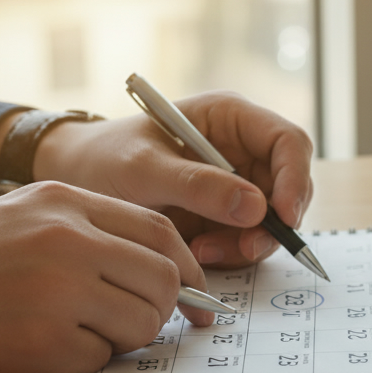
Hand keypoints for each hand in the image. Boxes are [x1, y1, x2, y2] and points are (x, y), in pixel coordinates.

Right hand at [0, 182, 212, 372]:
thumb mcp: (18, 218)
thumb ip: (87, 233)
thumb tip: (158, 269)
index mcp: (64, 201)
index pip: (160, 231)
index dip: (188, 269)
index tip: (196, 296)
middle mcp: (67, 237)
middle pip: (163, 280)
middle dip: (157, 311)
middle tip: (130, 325)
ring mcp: (56, 288)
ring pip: (141, 323)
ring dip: (118, 340)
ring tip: (68, 334)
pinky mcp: (40, 340)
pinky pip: (97, 360)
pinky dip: (76, 364)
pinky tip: (34, 350)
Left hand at [33, 91, 314, 268]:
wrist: (77, 182)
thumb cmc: (104, 158)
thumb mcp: (144, 169)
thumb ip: (198, 185)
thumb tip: (256, 208)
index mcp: (230, 119)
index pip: (288, 142)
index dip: (295, 178)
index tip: (282, 216)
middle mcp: (242, 150)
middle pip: (288, 187)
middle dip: (272, 223)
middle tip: (246, 248)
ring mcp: (237, 185)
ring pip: (271, 221)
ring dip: (247, 244)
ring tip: (201, 253)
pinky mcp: (225, 217)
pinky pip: (248, 240)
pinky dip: (230, 254)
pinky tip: (196, 253)